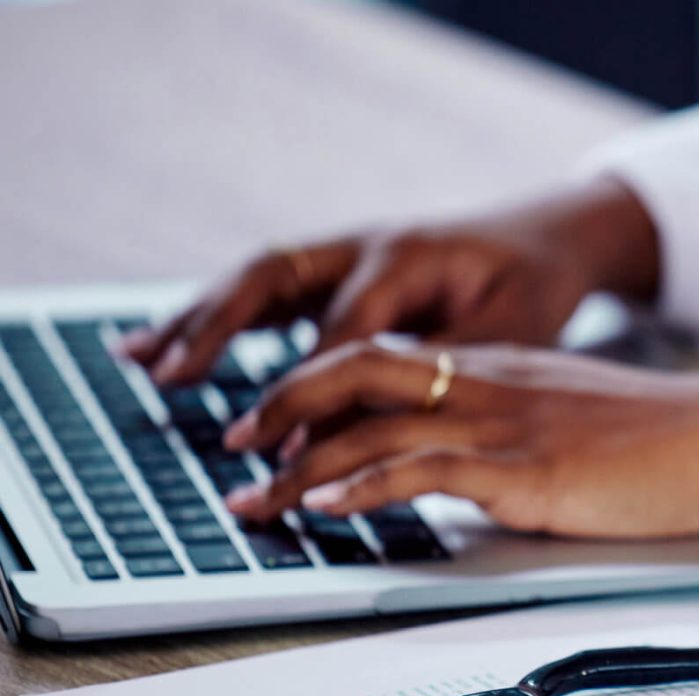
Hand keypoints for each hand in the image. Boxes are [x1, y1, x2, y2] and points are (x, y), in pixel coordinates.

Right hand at [118, 179, 660, 385]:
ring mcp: (345, 251)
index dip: (312, 386)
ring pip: (257, 279)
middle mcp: (365, 244)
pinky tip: (168, 348)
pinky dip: (217, 317)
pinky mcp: (337, 268)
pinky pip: (268, 290)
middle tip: (171, 374)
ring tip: (139, 359)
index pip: (344, 329)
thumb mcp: (505, 334)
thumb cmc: (532, 289)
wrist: (548, 239)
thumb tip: (371, 428)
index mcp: (409, 256)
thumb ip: (440, 375)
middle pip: (274, 278)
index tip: (282, 442)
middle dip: (218, 327)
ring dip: (197, 317)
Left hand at [221, 342, 698, 538]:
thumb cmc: (668, 438)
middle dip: (278, 406)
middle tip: (233, 447)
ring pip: (368, 424)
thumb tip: (476, 474)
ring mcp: (502, 423)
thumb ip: (520, 432)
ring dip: (295, 464)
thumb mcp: (576, 418)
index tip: (274, 422)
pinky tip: (322, 508)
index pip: (381, 357)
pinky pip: (419, 469)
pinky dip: (357, 489)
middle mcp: (487, 382)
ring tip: (251, 500)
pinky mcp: (522, 469)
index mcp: (500, 366)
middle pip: (352, 369)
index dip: (313, 384)